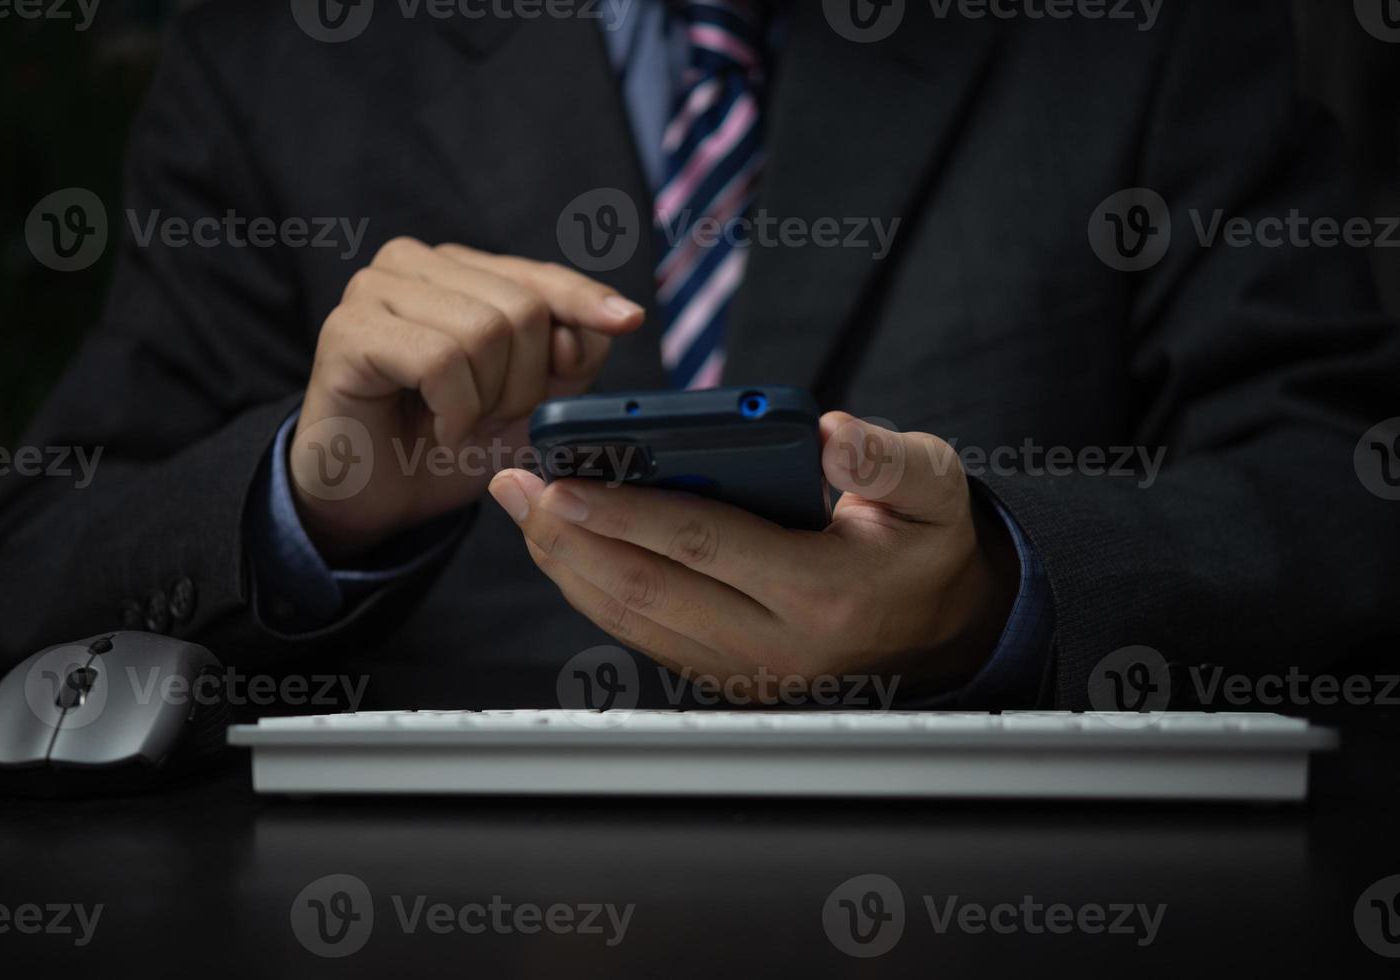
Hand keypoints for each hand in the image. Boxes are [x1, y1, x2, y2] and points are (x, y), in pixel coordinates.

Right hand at [290, 239, 643, 561]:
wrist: (374, 497)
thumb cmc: (447, 441)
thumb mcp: (529, 403)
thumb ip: (568, 360)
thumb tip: (598, 329)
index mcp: (460, 269)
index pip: (539, 275)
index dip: (584, 300)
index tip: (628, 321)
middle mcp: (414, 263)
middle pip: (521, 309)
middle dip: (524, 384)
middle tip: (490, 419)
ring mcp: (374, 288)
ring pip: (484, 332)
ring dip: (486, 401)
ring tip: (460, 424)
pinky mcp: (348, 328)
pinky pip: (440, 362)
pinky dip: (455, 410)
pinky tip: (437, 430)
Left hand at [487, 413, 1019, 696]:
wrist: (939, 631)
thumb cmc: (925, 547)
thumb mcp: (934, 491)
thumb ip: (887, 459)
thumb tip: (832, 432)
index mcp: (821, 590)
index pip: (703, 545)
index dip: (626, 513)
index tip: (565, 482)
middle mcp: (773, 643)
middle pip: (646, 589)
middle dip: (569, 538)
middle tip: (518, 487)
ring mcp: (743, 669)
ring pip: (632, 619)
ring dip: (568, 565)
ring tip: (525, 508)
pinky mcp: (724, 674)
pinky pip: (643, 633)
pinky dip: (594, 589)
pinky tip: (565, 547)